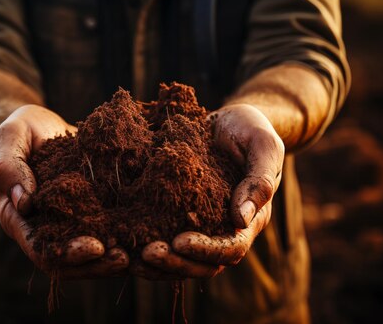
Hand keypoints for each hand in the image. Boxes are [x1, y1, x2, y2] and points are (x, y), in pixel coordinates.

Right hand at [0, 104, 128, 277]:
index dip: (67, 254)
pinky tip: (147, 232)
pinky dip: (125, 235)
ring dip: (112, 258)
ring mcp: (69, 222)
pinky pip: (107, 230)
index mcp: (18, 218)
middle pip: (69, 261)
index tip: (95, 248)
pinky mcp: (91, 212)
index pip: (41, 249)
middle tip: (124, 258)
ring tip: (139, 254)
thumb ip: (9, 166)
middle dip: (97, 264)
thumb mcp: (9, 137)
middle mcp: (44, 228)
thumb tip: (25, 202)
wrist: (41, 124)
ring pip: (90, 253)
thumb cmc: (20, 129)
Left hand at [139, 103, 283, 277]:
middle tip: (146, 253)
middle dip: (175, 263)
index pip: (231, 248)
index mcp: (250, 219)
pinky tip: (120, 239)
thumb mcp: (263, 145)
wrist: (228, 119)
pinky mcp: (176, 214)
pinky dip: (143, 242)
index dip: (206, 250)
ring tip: (130, 257)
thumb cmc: (250, 129)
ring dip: (156, 263)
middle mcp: (223, 228)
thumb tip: (242, 219)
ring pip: (179, 258)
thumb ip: (259, 180)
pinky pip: (161, 235)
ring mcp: (199, 224)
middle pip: (202, 264)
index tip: (180, 241)